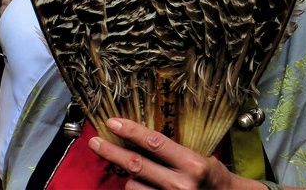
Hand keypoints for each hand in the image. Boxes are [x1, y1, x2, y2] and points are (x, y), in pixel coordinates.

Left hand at [88, 117, 241, 189]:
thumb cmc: (211, 178)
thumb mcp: (197, 158)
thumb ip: (171, 151)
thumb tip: (138, 137)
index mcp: (191, 163)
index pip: (154, 142)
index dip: (130, 130)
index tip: (112, 121)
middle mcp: (180, 184)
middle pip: (136, 164)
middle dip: (111, 151)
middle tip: (94, 141)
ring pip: (133, 185)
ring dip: (126, 175)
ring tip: (130, 168)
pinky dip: (134, 188)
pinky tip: (136, 182)